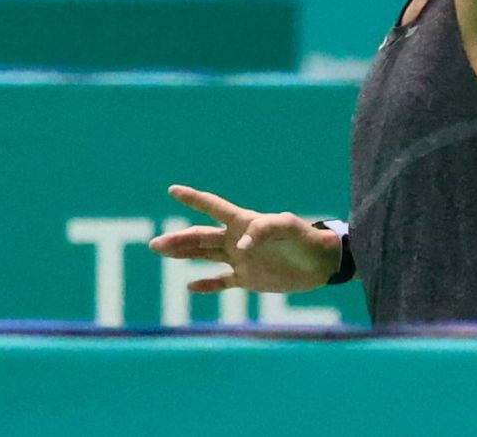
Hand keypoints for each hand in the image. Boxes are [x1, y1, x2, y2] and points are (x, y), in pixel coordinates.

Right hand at [147, 184, 338, 294]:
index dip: (194, 199)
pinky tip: (191, 286)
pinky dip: (207, 284)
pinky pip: (222, 281)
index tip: (173, 190)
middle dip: (179, 239)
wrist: (320, 263)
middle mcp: (238, 239)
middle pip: (201, 237)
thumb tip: (240, 245)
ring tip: (161, 251)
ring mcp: (241, 259)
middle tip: (156, 244)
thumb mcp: (288, 228)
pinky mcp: (248, 279)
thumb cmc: (305, 239)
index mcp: (245, 222)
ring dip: (184, 254)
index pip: (214, 207)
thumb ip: (265, 230)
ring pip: (205, 255)